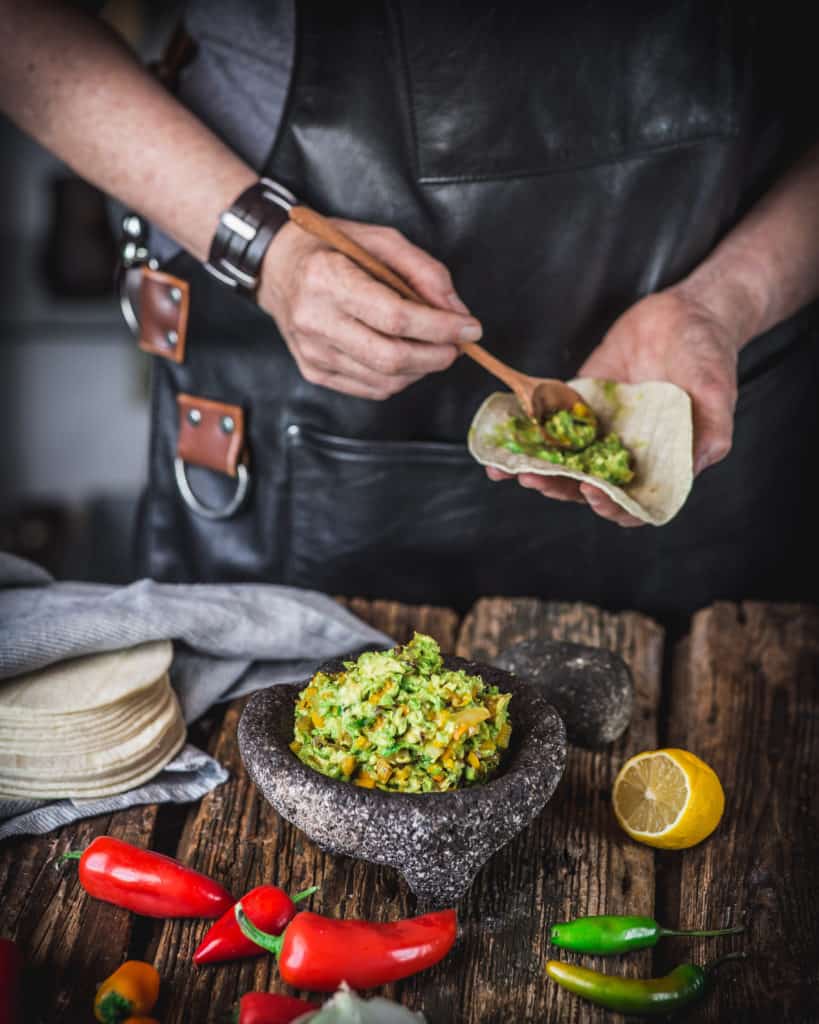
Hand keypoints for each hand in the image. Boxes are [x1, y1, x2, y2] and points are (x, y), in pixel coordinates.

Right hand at [258, 218, 481, 398]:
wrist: (276, 267)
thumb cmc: (331, 248)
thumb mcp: (380, 240)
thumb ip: (423, 270)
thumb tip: (456, 310)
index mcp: (328, 278)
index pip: (396, 318)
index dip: (440, 328)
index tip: (469, 328)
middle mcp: (314, 320)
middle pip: (391, 358)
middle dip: (436, 356)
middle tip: (457, 345)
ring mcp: (311, 352)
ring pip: (384, 380)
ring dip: (421, 369)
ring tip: (433, 349)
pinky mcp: (314, 371)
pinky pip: (370, 388)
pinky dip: (399, 377)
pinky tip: (406, 358)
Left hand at [486, 287, 740, 526]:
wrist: (687, 313)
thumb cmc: (710, 356)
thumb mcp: (718, 394)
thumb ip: (711, 434)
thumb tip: (694, 467)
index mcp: (658, 463)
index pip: (632, 500)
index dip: (612, 506)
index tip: (593, 495)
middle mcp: (624, 453)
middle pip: (587, 485)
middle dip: (560, 487)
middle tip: (536, 480)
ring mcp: (598, 430)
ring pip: (563, 460)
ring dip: (537, 468)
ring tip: (511, 468)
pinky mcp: (577, 404)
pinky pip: (547, 423)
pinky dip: (525, 433)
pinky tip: (500, 439)